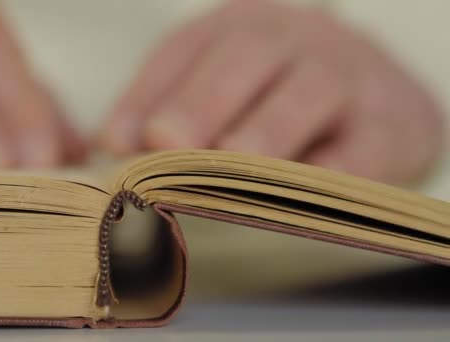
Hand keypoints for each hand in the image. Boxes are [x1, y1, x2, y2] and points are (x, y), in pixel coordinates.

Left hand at [101, 0, 444, 183]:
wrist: (382, 100)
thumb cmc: (281, 100)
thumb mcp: (224, 92)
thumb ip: (171, 111)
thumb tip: (116, 146)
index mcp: (242, 29)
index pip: (187, 50)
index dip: (148, 93)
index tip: (117, 140)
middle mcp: (295, 40)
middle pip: (246, 56)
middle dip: (201, 101)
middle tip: (168, 143)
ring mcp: (349, 76)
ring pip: (311, 89)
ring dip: (266, 129)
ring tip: (232, 163)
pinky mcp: (393, 125)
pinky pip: (367, 144)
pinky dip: (332, 168)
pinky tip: (301, 187)